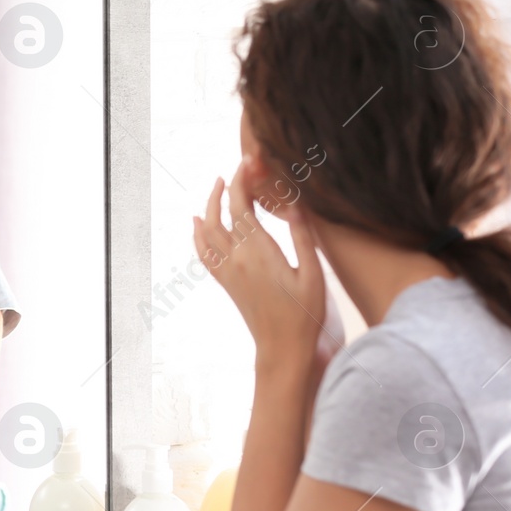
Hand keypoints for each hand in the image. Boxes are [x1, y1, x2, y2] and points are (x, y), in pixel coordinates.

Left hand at [192, 156, 325, 372]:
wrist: (283, 349)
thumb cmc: (305, 314)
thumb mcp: (313, 274)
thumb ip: (302, 238)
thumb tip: (294, 204)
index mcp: (259, 252)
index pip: (243, 206)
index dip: (243, 180)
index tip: (249, 161)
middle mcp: (237, 259)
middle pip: (223, 213)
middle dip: (228, 187)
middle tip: (239, 168)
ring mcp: (228, 272)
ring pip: (208, 231)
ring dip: (210, 205)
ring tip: (219, 186)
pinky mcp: (226, 283)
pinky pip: (204, 254)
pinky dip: (197, 235)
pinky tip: (196, 223)